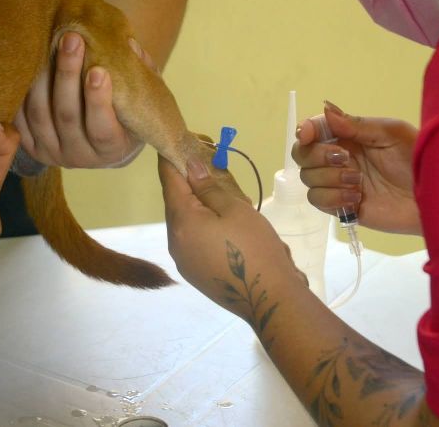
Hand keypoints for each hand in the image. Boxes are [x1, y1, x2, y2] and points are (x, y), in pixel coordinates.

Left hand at [14, 32, 156, 168]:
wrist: (104, 142)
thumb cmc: (127, 114)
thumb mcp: (142, 100)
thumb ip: (141, 75)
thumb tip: (129, 45)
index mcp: (111, 149)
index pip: (102, 129)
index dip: (98, 100)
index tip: (98, 70)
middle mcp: (80, 157)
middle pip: (67, 117)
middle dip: (67, 75)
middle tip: (71, 40)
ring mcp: (53, 154)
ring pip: (40, 115)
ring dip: (42, 77)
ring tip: (48, 43)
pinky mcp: (32, 147)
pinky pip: (20, 119)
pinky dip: (22, 92)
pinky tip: (28, 63)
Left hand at [158, 155, 306, 315]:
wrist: (270, 300)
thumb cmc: (255, 248)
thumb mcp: (235, 209)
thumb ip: (209, 186)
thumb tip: (190, 166)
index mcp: (181, 221)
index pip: (168, 179)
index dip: (174, 156)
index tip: (183, 140)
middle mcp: (174, 241)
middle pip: (176, 201)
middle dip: (191, 181)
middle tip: (213, 165)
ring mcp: (182, 260)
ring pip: (185, 221)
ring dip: (199, 205)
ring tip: (225, 196)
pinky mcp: (194, 273)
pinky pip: (193, 239)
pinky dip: (204, 225)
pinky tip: (226, 225)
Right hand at [293, 101, 421, 234]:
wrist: (435, 198)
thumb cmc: (418, 160)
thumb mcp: (391, 134)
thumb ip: (357, 124)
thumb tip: (326, 110)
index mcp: (349, 136)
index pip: (314, 130)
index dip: (305, 130)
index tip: (307, 134)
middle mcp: (339, 158)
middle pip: (302, 155)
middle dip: (318, 156)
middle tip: (345, 159)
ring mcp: (339, 184)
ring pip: (308, 179)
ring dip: (330, 179)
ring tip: (359, 182)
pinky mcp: (343, 207)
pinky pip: (319, 201)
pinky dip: (333, 198)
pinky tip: (356, 198)